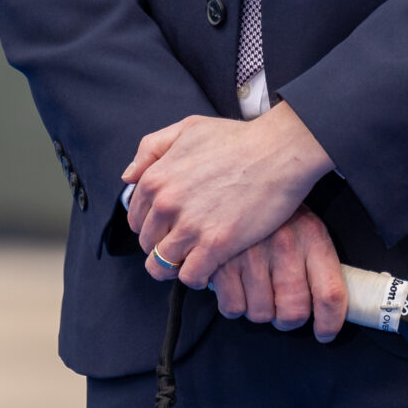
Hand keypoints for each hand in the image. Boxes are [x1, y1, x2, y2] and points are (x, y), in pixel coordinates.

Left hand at [124, 101, 331, 288]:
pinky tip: (207, 270)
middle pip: (148, 244)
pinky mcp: (216, 244)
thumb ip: (151, 148)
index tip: (168, 228)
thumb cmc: (237, 139)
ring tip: (192, 261)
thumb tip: (128, 177)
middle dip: (163, 246)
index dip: (151, 226)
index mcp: (155, 178)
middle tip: (184, 244)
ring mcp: (190, 226)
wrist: (278, 152)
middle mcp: (166, 204)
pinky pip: (191, 276)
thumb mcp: (187, 128)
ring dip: (175, 267)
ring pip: (162, 265)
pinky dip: (196, 278)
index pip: (136, 219)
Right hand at [210, 207, 348, 342]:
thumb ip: (317, 262)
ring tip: (256, 289)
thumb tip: (327, 308)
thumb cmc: (275, 211)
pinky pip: (232, 308)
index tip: (324, 333)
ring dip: (259, 311)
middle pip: (294, 312)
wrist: (236, 177)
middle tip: (282, 310)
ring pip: (260, 314)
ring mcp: (250, 254)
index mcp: (312, 235)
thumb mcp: (305, 224)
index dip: (330, 323)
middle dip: (287, 319)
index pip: (330, 294)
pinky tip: (236, 284)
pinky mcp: (220, 261)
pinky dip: (234, 304)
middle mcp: (284, 245)